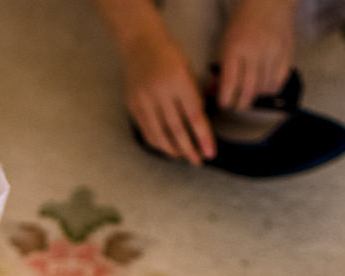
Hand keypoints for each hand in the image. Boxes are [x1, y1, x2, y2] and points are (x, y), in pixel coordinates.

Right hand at [118, 32, 213, 164]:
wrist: (140, 44)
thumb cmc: (170, 57)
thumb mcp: (189, 72)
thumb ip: (194, 97)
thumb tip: (199, 127)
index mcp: (179, 82)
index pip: (194, 117)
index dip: (203, 138)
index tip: (211, 153)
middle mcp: (161, 93)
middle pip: (177, 130)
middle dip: (189, 149)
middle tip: (198, 161)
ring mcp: (144, 101)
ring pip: (159, 135)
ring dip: (173, 150)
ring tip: (182, 156)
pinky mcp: (133, 106)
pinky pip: (147, 131)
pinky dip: (158, 142)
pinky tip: (167, 147)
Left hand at [215, 0, 295, 110]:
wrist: (269, 2)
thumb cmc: (244, 21)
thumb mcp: (226, 41)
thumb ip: (223, 67)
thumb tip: (215, 90)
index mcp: (235, 48)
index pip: (230, 83)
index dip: (226, 99)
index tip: (224, 105)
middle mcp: (254, 52)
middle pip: (249, 90)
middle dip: (241, 104)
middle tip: (238, 107)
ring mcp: (272, 53)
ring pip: (265, 88)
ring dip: (257, 96)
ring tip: (251, 94)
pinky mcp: (286, 53)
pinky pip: (279, 81)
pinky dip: (272, 89)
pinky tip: (266, 87)